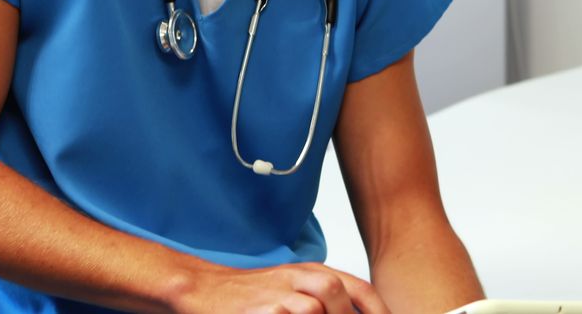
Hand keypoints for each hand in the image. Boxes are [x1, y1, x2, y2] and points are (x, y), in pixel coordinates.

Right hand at [177, 262, 389, 313]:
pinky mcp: (261, 312)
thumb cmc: (250, 296)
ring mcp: (277, 295)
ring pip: (314, 308)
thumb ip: (321, 299)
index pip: (357, 287)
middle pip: (336, 292)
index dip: (378, 309)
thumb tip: (352, 312)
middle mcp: (296, 278)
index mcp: (310, 272)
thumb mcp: (291, 287)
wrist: (203, 290)